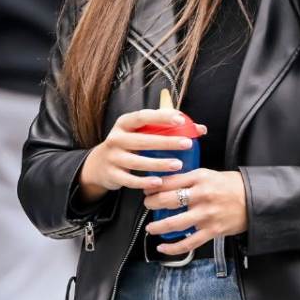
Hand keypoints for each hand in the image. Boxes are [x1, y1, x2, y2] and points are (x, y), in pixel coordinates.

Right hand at [78, 108, 207, 200]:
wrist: (98, 165)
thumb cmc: (128, 145)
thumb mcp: (140, 133)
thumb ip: (167, 129)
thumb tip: (200, 129)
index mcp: (124, 124)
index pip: (142, 117)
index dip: (160, 117)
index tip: (180, 119)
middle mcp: (115, 139)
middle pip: (142, 140)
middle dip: (165, 142)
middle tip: (187, 144)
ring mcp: (112, 157)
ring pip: (136, 162)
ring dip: (158, 163)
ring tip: (178, 165)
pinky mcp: (112, 174)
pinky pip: (130, 180)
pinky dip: (144, 181)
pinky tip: (159, 182)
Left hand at [144, 168, 248, 256]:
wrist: (256, 200)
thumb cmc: (233, 186)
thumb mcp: (210, 174)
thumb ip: (189, 179)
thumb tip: (166, 184)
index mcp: (200, 178)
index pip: (169, 181)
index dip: (153, 186)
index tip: (146, 190)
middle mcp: (201, 195)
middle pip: (167, 200)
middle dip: (151, 204)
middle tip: (148, 205)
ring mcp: (206, 214)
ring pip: (174, 223)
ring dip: (157, 227)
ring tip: (151, 228)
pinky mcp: (212, 230)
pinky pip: (188, 243)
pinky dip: (173, 248)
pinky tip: (163, 248)